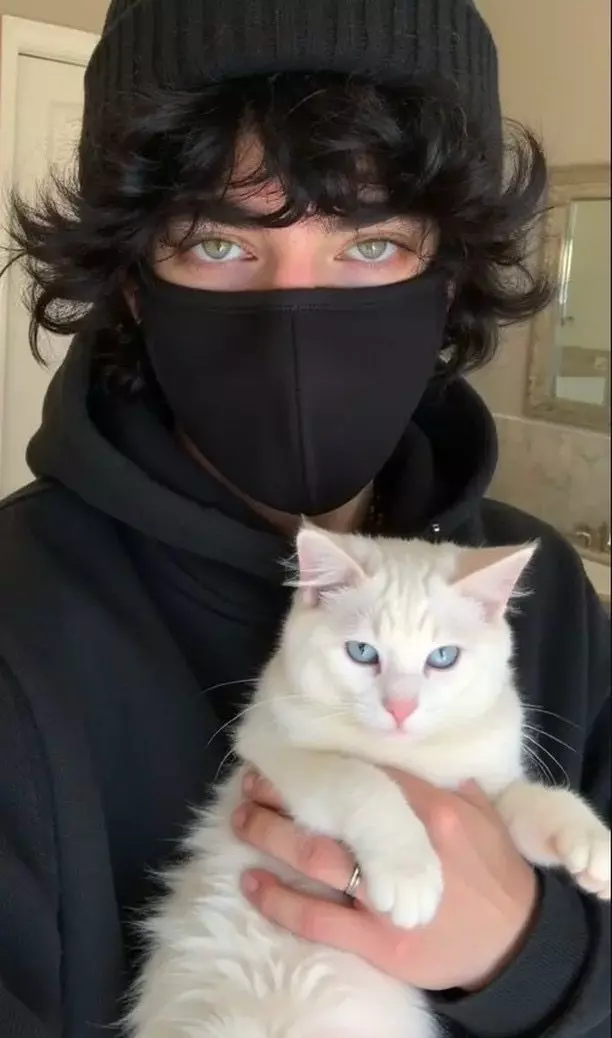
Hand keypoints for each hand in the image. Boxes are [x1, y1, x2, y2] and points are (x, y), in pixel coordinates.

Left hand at [232, 770, 538, 991]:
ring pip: (315, 859)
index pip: (368, 779)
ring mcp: (388, 898)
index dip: (328, 767)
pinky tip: (251, 882)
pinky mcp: (378, 941)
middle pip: (331, 815)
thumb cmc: (498, 878)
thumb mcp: (487, 821)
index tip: (297, 759)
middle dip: (285, 797)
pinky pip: (316, 919)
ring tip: (242, 819)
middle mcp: (405, 849)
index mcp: (431, 813)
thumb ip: (458, 789)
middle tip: (252, 783)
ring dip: (272, 836)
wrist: (516, 947)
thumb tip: (435, 763)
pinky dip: (279, 900)